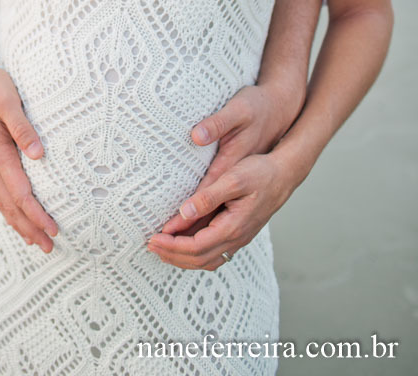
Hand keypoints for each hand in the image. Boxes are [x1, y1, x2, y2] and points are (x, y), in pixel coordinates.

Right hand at [0, 57, 56, 251]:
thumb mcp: (8, 101)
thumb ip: (23, 127)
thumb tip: (39, 154)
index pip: (20, 193)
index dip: (36, 214)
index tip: (53, 230)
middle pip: (9, 205)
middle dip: (29, 228)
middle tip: (48, 247)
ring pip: (0, 200)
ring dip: (17, 222)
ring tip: (33, 240)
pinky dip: (7, 207)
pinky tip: (13, 212)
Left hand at [146, 82, 302, 269]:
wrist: (284, 174)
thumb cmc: (260, 173)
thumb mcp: (233, 179)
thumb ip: (208, 197)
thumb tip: (184, 213)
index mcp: (233, 227)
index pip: (196, 247)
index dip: (172, 245)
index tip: (153, 237)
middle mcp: (236, 238)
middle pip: (199, 259)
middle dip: (172, 255)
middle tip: (149, 245)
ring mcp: (238, 238)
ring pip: (207, 260)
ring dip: (182, 257)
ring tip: (161, 247)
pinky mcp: (238, 233)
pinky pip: (214, 253)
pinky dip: (195, 253)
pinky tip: (184, 243)